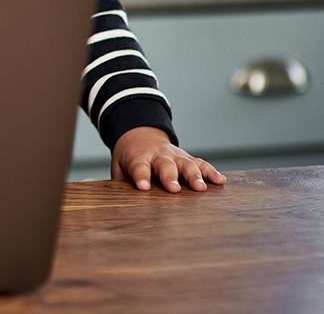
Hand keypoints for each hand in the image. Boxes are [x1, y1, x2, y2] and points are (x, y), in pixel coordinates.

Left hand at [111, 126, 226, 191]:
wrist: (139, 135)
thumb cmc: (130, 158)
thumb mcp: (119, 168)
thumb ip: (121, 184)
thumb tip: (121, 204)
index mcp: (138, 157)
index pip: (138, 166)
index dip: (141, 176)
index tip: (143, 186)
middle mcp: (158, 155)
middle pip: (165, 164)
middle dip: (170, 176)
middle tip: (174, 188)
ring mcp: (174, 155)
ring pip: (186, 163)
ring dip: (194, 175)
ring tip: (201, 187)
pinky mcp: (187, 158)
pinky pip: (201, 163)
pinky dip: (210, 171)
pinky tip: (220, 180)